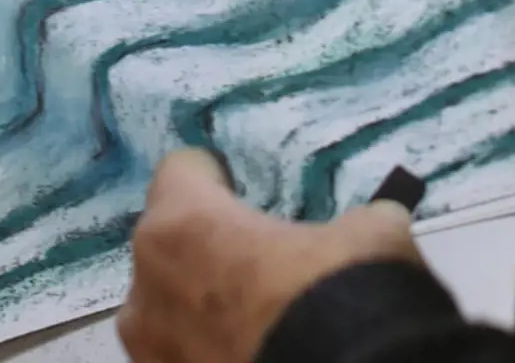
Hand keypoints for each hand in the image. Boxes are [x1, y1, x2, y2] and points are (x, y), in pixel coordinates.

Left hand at [121, 150, 421, 362]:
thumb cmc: (339, 293)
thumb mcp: (367, 233)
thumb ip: (344, 225)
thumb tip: (363, 229)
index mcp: (182, 223)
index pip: (179, 171)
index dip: (214, 178)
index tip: (243, 192)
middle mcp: (146, 288)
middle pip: (166, 247)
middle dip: (205, 252)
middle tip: (259, 265)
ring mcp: (151, 353)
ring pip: (166, 314)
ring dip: (199, 312)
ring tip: (259, 321)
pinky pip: (182, 358)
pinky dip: (208, 354)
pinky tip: (255, 353)